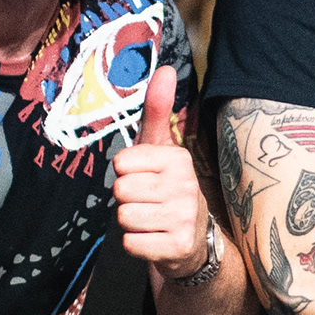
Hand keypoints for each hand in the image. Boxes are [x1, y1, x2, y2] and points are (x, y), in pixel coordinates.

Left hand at [114, 71, 210, 272]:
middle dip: (127, 199)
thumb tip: (164, 68)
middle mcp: (185, 185)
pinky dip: (136, 245)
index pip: (120, 163)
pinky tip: (154, 239)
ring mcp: (184, 217)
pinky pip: (130, 243)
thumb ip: (157, 110)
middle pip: (120, 190)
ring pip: (124, 216)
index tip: (145, 179)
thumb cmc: (168, 188)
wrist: (194, 242)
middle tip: (148, 203)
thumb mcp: (162, 149)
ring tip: (151, 220)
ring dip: (131, 222)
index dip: (125, 174)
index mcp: (178, 159)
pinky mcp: (178, 246)